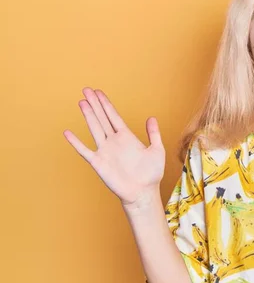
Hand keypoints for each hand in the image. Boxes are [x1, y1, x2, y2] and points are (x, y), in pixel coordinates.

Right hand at [63, 87, 165, 204]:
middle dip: (95, 104)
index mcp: (127, 137)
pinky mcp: (99, 163)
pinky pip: (84, 150)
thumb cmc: (151, 174)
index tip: (99, 92)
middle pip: (101, 118)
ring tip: (81, 102)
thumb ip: (154, 134)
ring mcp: (105, 151)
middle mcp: (114, 141)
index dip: (106, 104)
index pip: (113, 116)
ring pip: (94, 128)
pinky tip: (68, 133)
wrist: (143, 192)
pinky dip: (76, 142)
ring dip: (88, 115)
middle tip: (86, 89)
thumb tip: (152, 117)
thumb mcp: (157, 150)